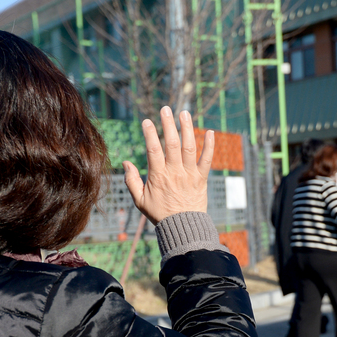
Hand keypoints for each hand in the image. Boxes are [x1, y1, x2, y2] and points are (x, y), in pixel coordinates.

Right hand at [123, 106, 213, 224]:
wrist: (183, 227)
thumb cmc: (160, 214)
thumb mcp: (140, 200)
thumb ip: (131, 181)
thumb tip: (126, 162)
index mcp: (158, 176)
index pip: (153, 150)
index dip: (150, 134)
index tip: (147, 121)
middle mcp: (174, 172)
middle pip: (172, 144)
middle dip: (168, 124)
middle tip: (166, 109)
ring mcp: (189, 174)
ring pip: (189, 147)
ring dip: (187, 128)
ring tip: (184, 113)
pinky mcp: (202, 178)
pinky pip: (207, 160)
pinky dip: (210, 146)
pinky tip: (211, 132)